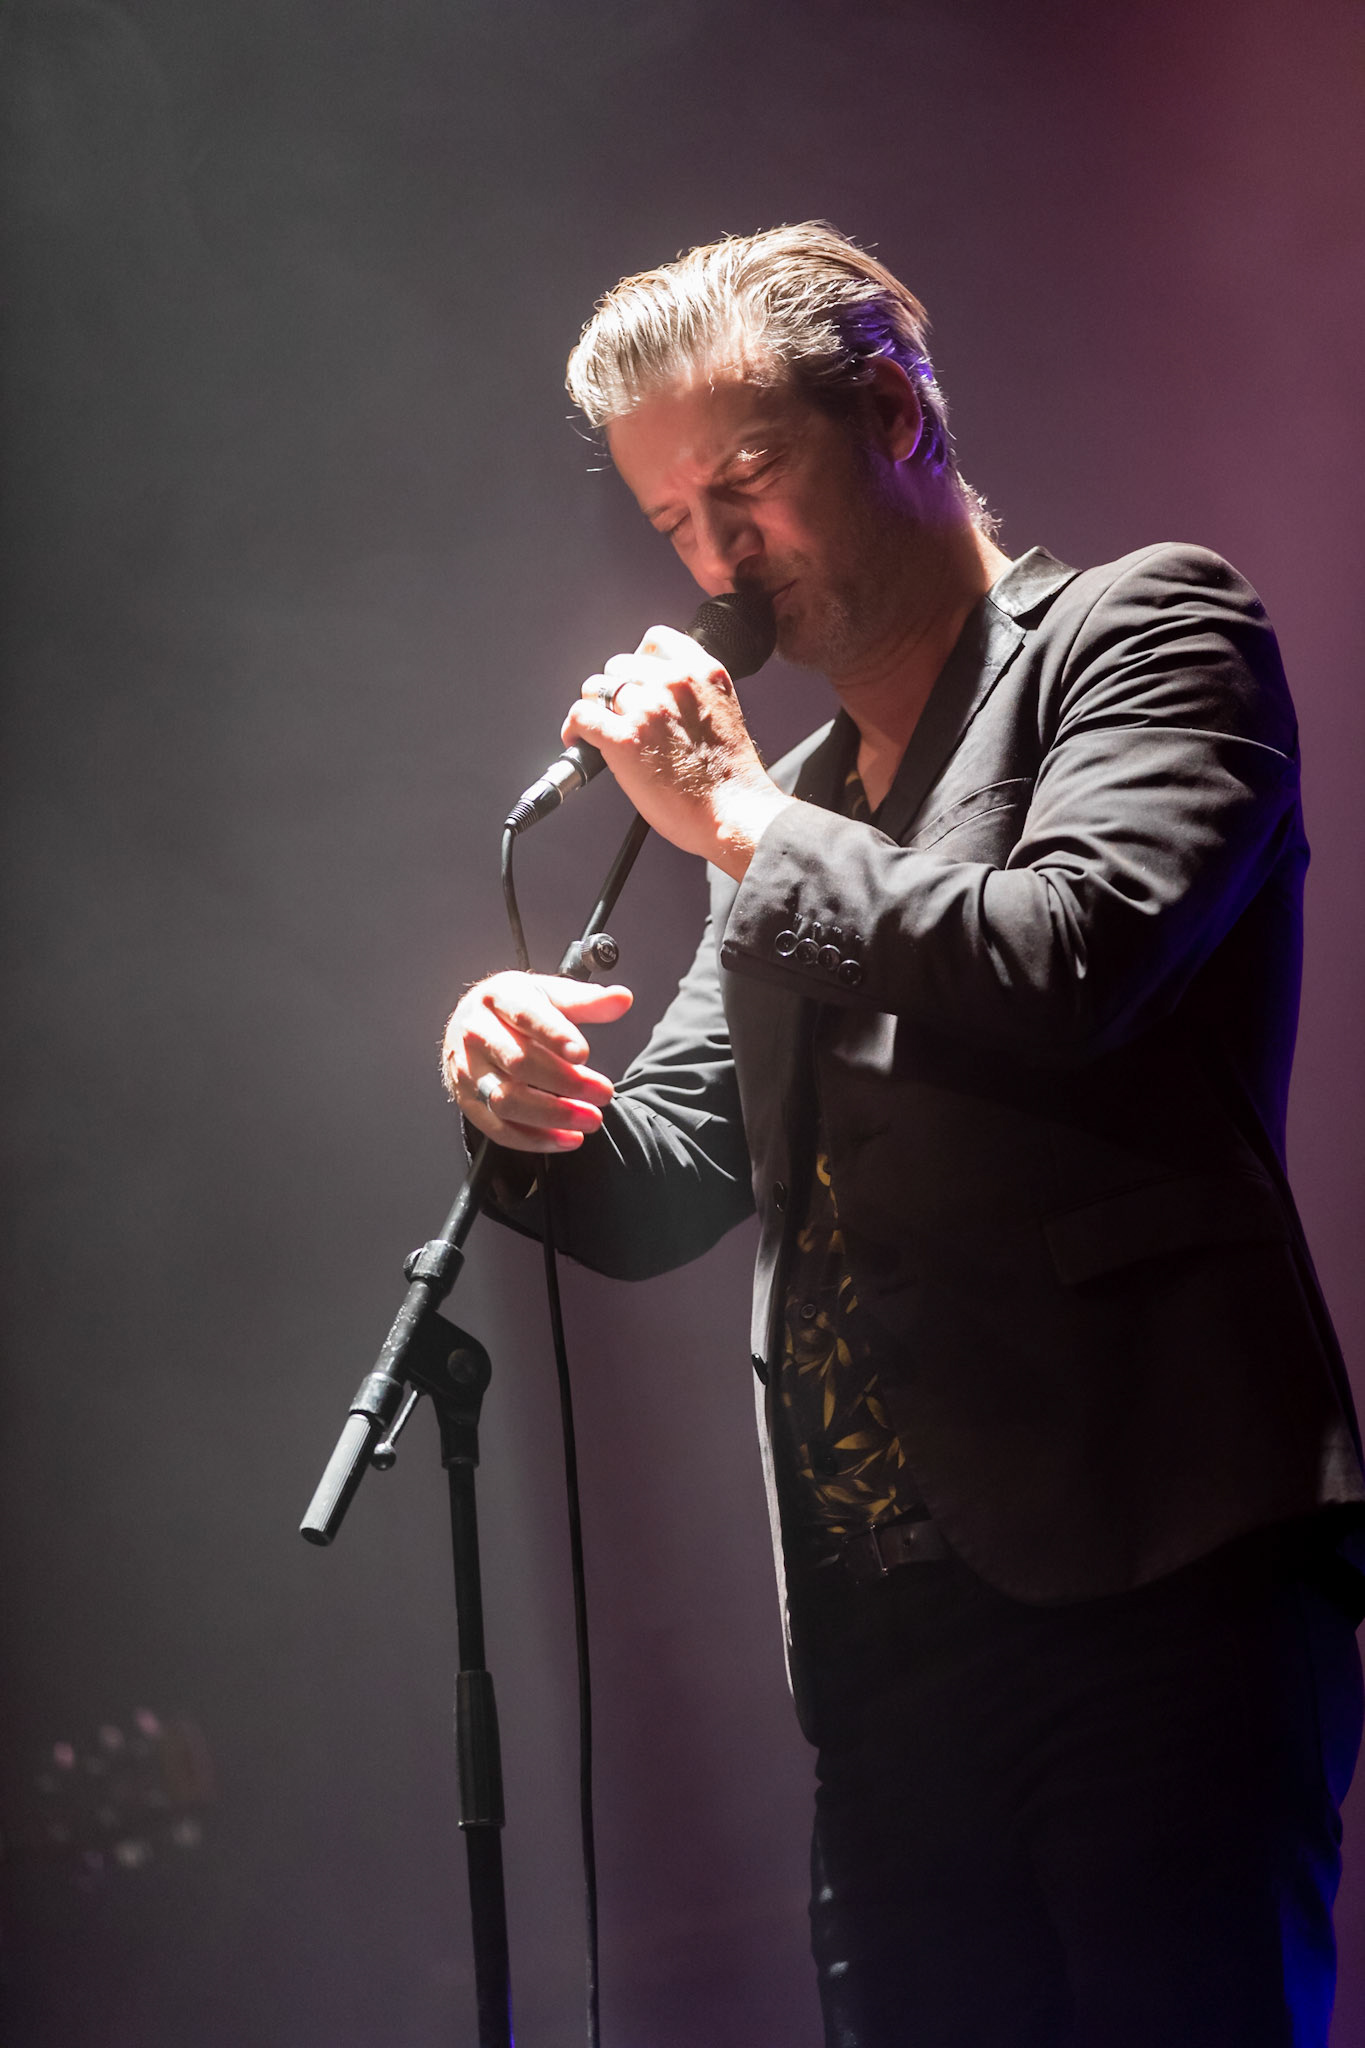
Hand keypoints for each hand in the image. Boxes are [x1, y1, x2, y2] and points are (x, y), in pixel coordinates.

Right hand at [442, 972, 632, 1152]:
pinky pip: (498, 1128)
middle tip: (604, 1093)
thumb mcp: (548, 994)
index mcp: (498, 997)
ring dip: (553, 1116)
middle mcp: (476, 1033)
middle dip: (566, 1082)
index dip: (555, 1035)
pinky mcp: (467, 1102)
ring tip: (590, 1120)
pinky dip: (535, 1140)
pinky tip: (568, 1139)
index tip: (583, 1053)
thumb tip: (623, 999)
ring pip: (506, 1100)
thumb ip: (586, 1001)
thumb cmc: (515, 1010)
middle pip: (519, 1062)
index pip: (526, 1015)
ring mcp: (468, 1070)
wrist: (469, 1025)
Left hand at [561, 624, 793, 878]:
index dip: (639, 663)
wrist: (733, 811)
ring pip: (595, 688)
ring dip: (596, 709)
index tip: (637, 682)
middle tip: (622, 717)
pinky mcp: (623, 738)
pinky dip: (574, 729)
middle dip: (616, 691)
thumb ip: (693, 694)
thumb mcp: (722, 712)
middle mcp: (674, 682)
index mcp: (703, 672)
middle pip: (619, 665)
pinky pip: (581, 716)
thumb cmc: (730, 778)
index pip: (654, 641)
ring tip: (602, 730)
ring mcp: (647, 709)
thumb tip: (656, 695)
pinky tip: (579, 741)